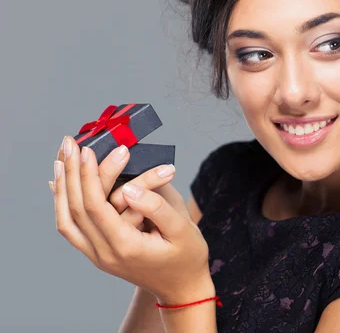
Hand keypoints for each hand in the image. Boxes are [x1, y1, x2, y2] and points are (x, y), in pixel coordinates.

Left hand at [51, 136, 212, 303]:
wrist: (182, 287)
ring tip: (61, 158)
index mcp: (125, 247)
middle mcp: (105, 254)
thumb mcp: (183, 230)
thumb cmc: (188, 257)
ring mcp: (98, 255)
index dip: (89, 175)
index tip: (89, 150)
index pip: (96, 206)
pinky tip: (60, 185)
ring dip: (63, 187)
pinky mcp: (98, 252)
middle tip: (70, 143)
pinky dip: (63, 204)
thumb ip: (157, 208)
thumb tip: (130, 187)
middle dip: (72, 173)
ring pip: (67, 220)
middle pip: (76, 210)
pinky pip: (72, 228)